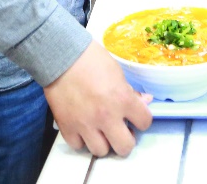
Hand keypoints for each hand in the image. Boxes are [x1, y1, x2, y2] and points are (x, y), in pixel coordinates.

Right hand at [44, 41, 152, 157]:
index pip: (145, 122)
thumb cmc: (91, 58)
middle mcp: (106, 117)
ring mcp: (85, 125)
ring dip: (103, 141)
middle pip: (124, 147)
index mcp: (122, 100)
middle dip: (125, 139)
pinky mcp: (66, 127)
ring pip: (101, 151)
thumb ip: (130, 92)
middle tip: (119, 129)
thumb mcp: (117, 72)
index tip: (135, 116)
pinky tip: (82, 128)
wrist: (61, 55)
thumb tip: (143, 102)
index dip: (142, 119)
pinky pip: (77, 145)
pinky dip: (81, 139)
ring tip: (100, 129)